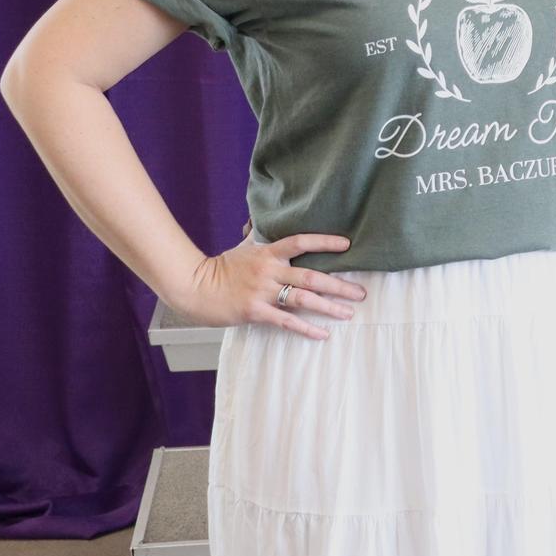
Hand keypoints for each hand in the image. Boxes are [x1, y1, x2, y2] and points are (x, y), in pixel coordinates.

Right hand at [171, 234, 365, 340]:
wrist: (193, 288)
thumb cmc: (219, 268)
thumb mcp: (241, 248)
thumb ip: (256, 237)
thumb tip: (257, 221)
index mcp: (268, 253)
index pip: (301, 242)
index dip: (324, 241)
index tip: (347, 244)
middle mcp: (269, 271)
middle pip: (311, 276)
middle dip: (339, 285)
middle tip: (361, 292)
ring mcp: (262, 292)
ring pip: (303, 298)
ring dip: (329, 307)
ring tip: (349, 312)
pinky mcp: (255, 312)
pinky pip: (286, 321)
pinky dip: (306, 329)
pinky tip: (323, 334)